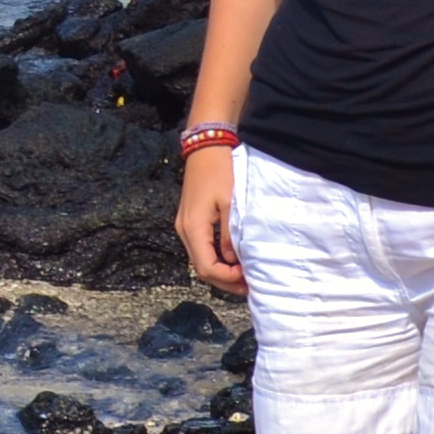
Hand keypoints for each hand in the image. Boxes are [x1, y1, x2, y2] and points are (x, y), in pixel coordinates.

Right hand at [175, 144, 248, 291]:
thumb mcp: (231, 204)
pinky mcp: (189, 221)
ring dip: (221, 271)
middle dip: (225, 280)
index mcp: (193, 228)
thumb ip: (230, 235)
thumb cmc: (221, 173)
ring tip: (244, 274)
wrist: (206, 148)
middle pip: (201, 268)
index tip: (248, 278)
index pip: (207, 268)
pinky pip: (201, 248)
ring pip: (200, 260)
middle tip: (249, 285)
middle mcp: (184, 231)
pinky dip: (216, 258)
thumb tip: (233, 261)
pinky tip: (233, 259)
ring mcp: (184, 226)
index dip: (227, 279)